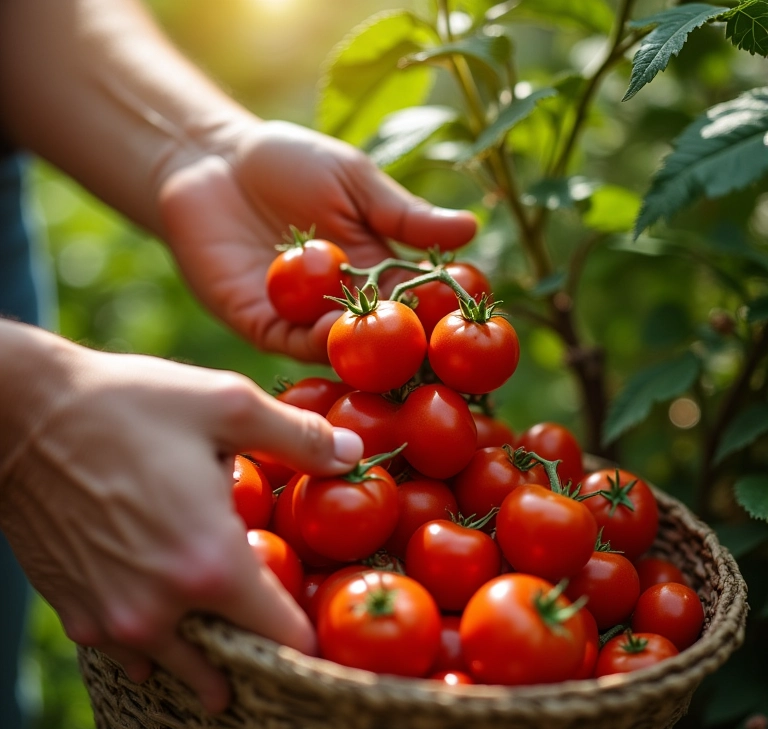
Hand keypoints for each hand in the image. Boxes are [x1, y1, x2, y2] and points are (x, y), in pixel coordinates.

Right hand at [0, 329, 362, 712]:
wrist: (21, 414)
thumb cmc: (127, 405)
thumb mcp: (227, 405)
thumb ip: (299, 437)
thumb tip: (353, 456)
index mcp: (209, 565)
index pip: (284, 638)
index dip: (309, 629)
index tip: (317, 612)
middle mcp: (160, 610)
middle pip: (234, 663)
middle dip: (259, 644)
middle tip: (272, 611)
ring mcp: (112, 621)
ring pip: (180, 664)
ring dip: (208, 647)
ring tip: (225, 614)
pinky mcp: (76, 614)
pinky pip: (132, 650)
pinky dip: (158, 637)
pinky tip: (167, 599)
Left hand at [158, 119, 476, 361]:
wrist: (210, 160)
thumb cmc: (287, 161)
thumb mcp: (354, 181)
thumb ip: (404, 214)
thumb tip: (472, 228)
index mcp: (371, 268)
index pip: (415, 299)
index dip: (439, 310)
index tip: (468, 318)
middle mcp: (341, 302)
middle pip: (382, 335)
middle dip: (408, 346)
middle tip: (437, 355)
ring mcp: (300, 319)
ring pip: (340, 347)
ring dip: (365, 348)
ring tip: (390, 347)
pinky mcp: (261, 325)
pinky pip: (293, 343)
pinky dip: (316, 342)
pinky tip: (337, 332)